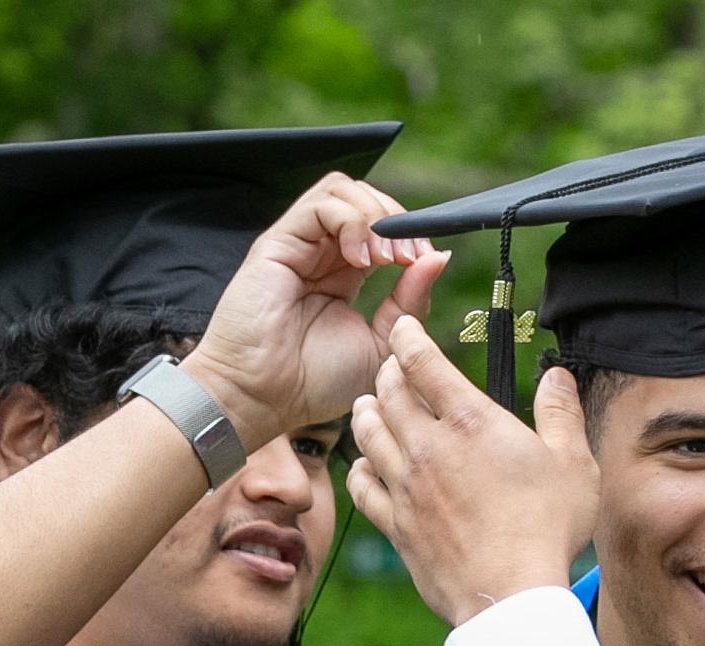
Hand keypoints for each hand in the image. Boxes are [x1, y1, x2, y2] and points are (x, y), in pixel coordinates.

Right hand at [182, 173, 451, 451]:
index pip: (382, 226)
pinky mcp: (279, 242)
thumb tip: (439, 258)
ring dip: (375, 217)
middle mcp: (321, 253)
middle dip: (396, 221)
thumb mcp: (382, 343)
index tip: (425, 261)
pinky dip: (352, 222)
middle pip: (365, 198)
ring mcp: (300, 245)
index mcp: (345, 274)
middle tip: (409, 258)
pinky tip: (360, 260)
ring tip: (384, 259)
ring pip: (343, 189)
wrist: (265, 397)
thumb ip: (410, 302)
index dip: (409, 234)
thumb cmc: (315, 381)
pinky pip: (322, 205)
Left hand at [347, 318, 597, 625]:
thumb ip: (560, 413)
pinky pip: (362, 485)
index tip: (404, 326)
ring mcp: (405, 487)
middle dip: (388, 372)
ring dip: (367, 411)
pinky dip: (361, 467)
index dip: (407, 336)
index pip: (421, 361)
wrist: (510, 594)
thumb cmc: (547, 528)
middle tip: (395, 369)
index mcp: (469, 422)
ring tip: (371, 404)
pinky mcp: (395, 524)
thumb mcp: (573, 463)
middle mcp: (427, 447)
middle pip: (387, 391)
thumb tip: (557, 376)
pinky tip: (368, 464)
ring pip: (366, 432)